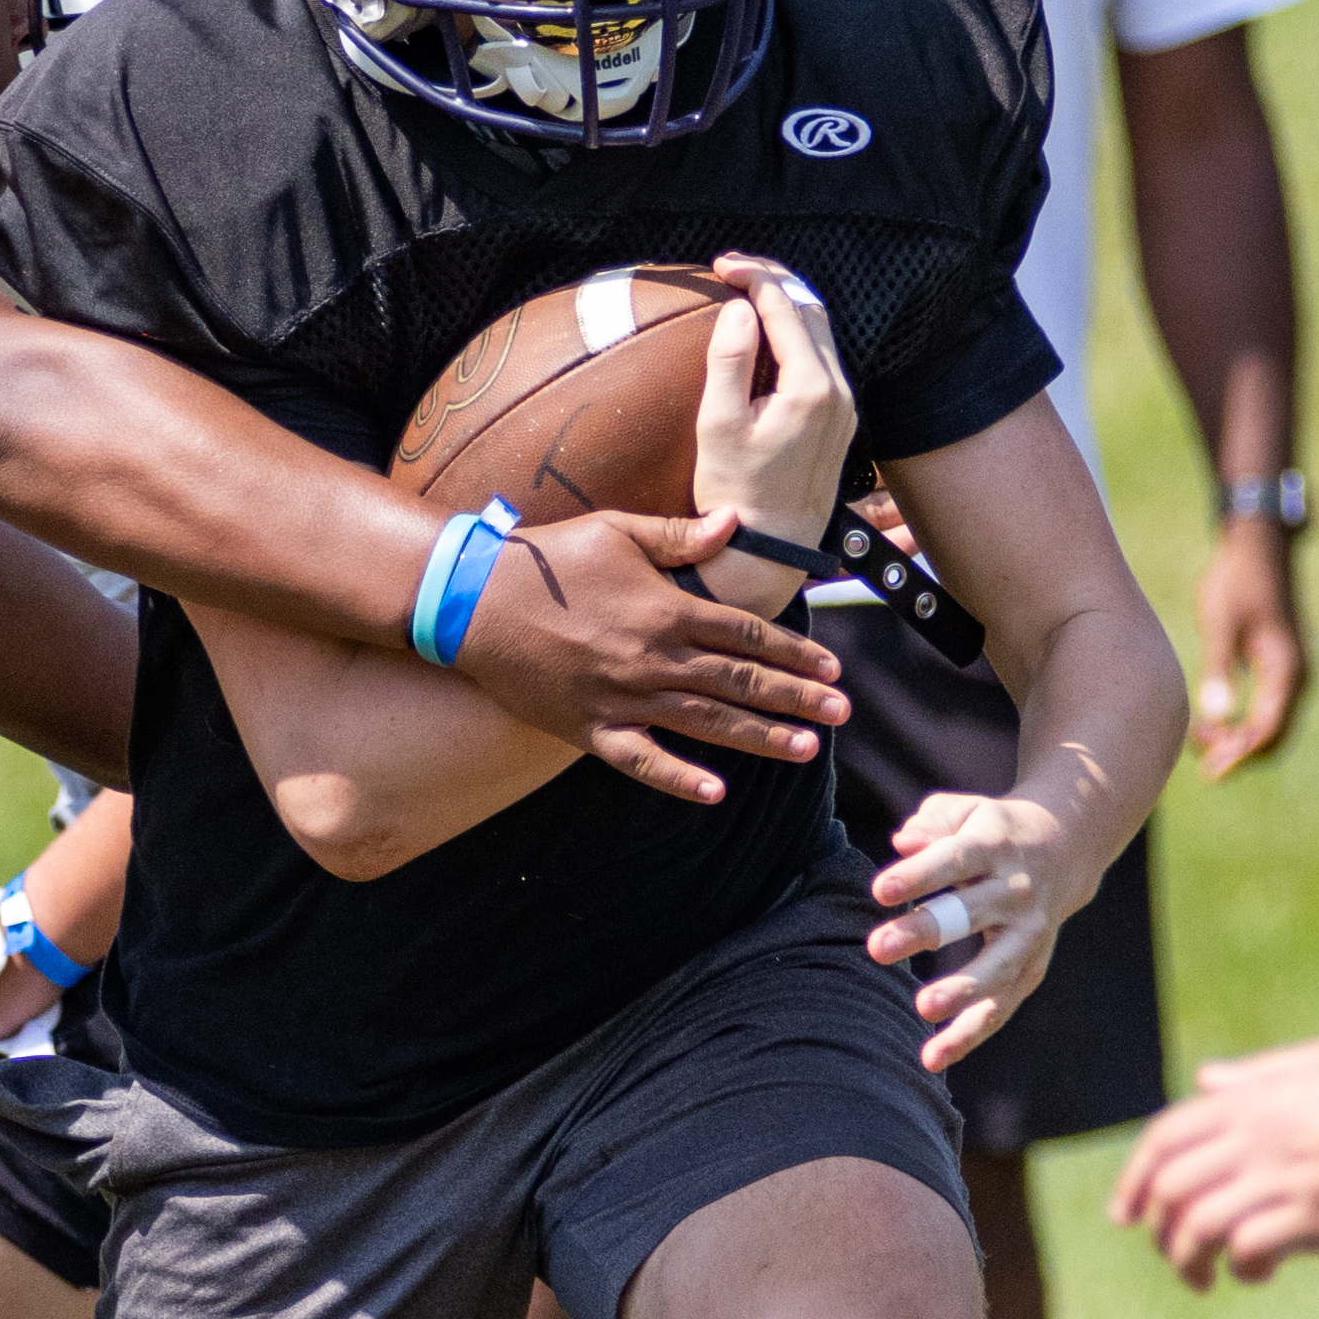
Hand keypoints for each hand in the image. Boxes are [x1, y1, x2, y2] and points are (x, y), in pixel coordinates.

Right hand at [454, 508, 849, 804]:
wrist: (475, 601)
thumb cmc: (548, 559)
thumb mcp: (617, 530)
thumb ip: (680, 536)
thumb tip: (735, 524)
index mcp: (666, 609)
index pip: (747, 635)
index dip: (794, 651)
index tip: (831, 666)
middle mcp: (654, 658)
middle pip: (740, 682)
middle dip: (797, 698)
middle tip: (844, 711)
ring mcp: (623, 698)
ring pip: (706, 723)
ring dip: (761, 737)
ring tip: (808, 748)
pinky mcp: (589, 728)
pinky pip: (641, 760)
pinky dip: (678, 778)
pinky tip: (716, 793)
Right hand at [690, 252, 856, 616]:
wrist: (770, 548)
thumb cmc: (736, 493)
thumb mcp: (718, 425)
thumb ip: (730, 360)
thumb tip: (740, 308)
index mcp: (811, 389)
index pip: (786, 308)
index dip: (754, 277)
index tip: (721, 266)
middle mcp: (839, 393)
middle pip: (811, 311)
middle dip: (774, 281)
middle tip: (734, 268)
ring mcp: (844, 407)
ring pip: (820, 333)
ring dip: (786, 306)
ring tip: (746, 292)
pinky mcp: (839, 420)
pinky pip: (821, 358)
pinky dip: (794, 334)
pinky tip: (765, 333)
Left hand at [865, 791, 1093, 1071]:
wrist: (1065, 847)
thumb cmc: (991, 830)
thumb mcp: (966, 813)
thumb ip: (931, 824)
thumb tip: (903, 843)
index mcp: (994, 845)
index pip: (952, 860)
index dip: (917, 876)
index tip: (879, 891)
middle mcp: (1016, 890)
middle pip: (968, 914)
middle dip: (923, 931)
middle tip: (875, 948)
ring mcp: (1029, 933)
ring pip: (995, 967)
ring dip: (959, 990)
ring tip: (921, 1008)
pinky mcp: (1032, 968)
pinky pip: (1000, 1007)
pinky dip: (969, 1034)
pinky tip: (932, 1057)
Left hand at [1107, 1033, 1318, 1288]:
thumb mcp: (1311, 1062)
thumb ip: (1252, 1078)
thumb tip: (1204, 1081)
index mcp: (1251, 1098)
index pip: (1163, 1139)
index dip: (1133, 1179)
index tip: (1127, 1214)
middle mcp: (1257, 1136)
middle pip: (1171, 1189)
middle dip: (1157, 1228)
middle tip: (1173, 1252)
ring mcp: (1285, 1177)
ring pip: (1200, 1226)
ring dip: (1189, 1260)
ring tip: (1204, 1277)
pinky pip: (1251, 1249)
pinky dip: (1241, 1269)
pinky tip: (1258, 1273)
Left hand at [1191, 517, 1306, 778]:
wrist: (1257, 548)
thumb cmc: (1235, 582)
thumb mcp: (1221, 623)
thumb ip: (1219, 667)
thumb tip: (1215, 716)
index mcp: (1286, 671)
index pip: (1267, 733)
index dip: (1237, 757)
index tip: (1208, 771)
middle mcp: (1297, 678)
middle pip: (1272, 739)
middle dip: (1237, 754)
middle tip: (1198, 760)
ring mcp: (1291, 674)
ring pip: (1270, 728)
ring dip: (1238, 742)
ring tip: (1198, 739)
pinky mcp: (1279, 669)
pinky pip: (1267, 712)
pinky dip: (1242, 725)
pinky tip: (1210, 722)